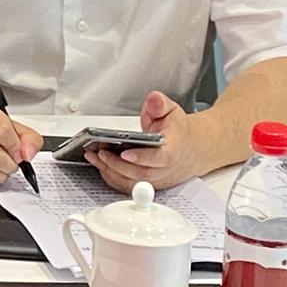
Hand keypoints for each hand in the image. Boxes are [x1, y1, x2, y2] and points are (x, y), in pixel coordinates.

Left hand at [88, 91, 208, 191]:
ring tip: (94, 157)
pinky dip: (113, 178)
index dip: (142, 158)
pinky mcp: (148, 184)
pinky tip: (101, 165)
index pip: (160, 158)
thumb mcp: (171, 111)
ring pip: (133, 183)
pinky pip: (129, 186)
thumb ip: (160, 104)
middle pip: (141, 174)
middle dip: (117, 165)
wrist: (192, 148)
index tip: (125, 153)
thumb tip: (154, 99)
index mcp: (173, 150)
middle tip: (100, 153)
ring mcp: (157, 179)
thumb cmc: (178, 131)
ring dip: (111, 172)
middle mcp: (165, 168)